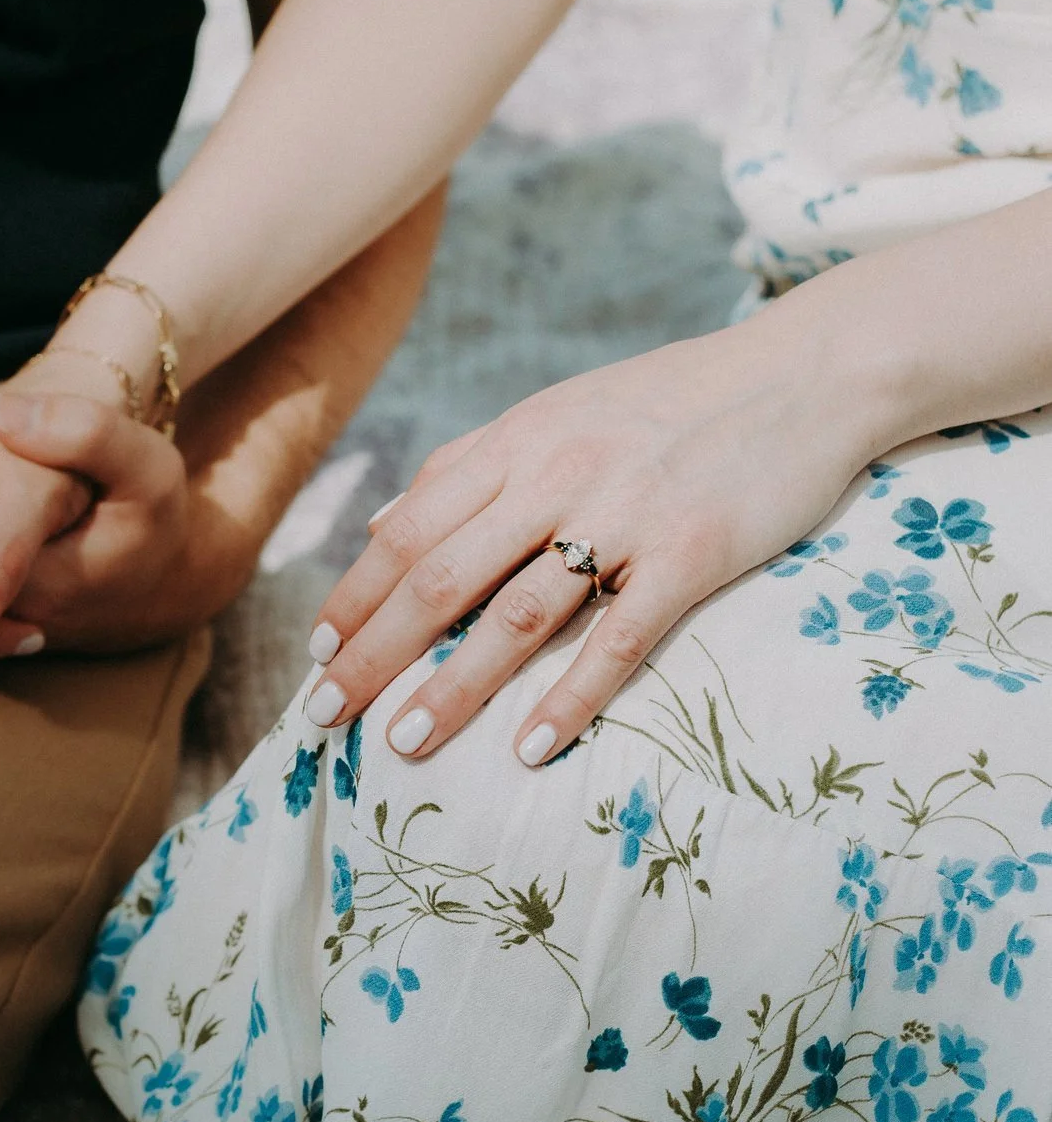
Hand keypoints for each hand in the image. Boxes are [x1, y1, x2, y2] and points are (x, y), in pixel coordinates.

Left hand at [302, 313, 876, 764]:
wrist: (805, 372)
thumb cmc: (673, 401)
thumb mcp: (559, 411)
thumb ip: (469, 466)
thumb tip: (382, 527)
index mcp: (518, 441)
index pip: (410, 528)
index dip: (356, 593)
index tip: (317, 651)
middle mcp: (558, 474)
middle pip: (442, 579)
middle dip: (375, 653)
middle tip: (324, 717)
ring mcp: (625, 514)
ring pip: (517, 615)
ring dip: (454, 687)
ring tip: (405, 744)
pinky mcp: (692, 553)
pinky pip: (619, 639)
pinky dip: (569, 698)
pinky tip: (529, 749)